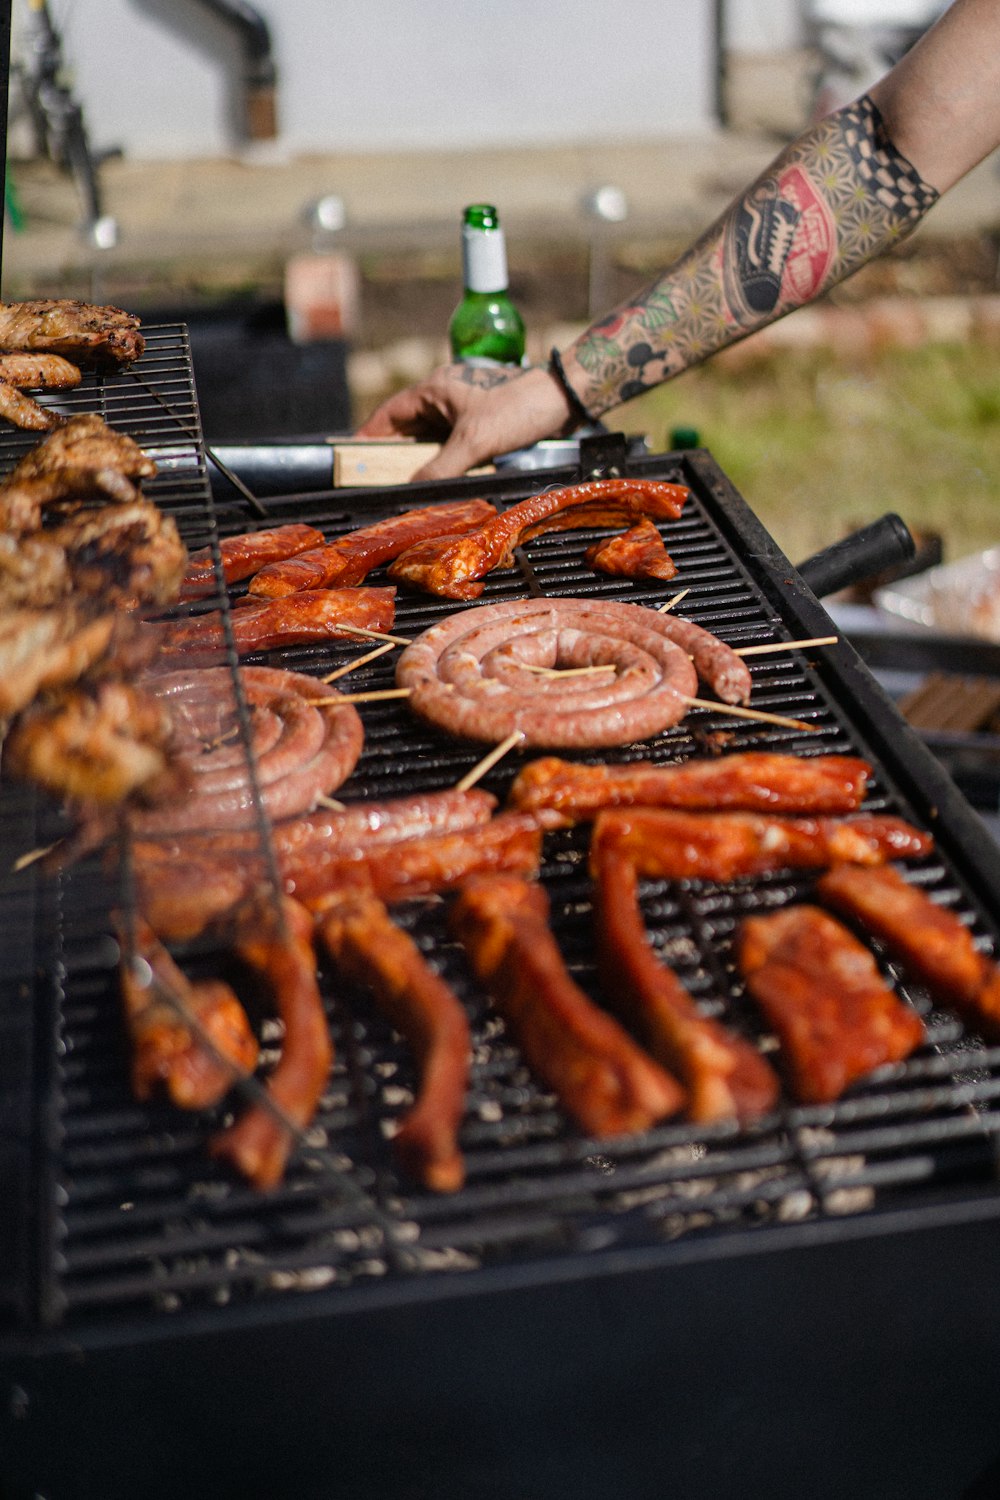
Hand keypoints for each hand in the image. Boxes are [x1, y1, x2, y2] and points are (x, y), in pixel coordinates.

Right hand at [355, 362, 573, 479]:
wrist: (561, 400)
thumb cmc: (518, 408)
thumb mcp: (475, 441)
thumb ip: (441, 467)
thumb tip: (414, 489)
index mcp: (435, 390)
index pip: (390, 415)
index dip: (369, 436)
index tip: (351, 457)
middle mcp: (444, 397)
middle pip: (407, 428)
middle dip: (391, 453)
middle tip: (374, 479)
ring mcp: (462, 410)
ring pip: (429, 438)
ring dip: (418, 459)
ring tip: (401, 484)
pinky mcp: (480, 423)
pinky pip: (450, 444)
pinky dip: (440, 461)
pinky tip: (437, 479)